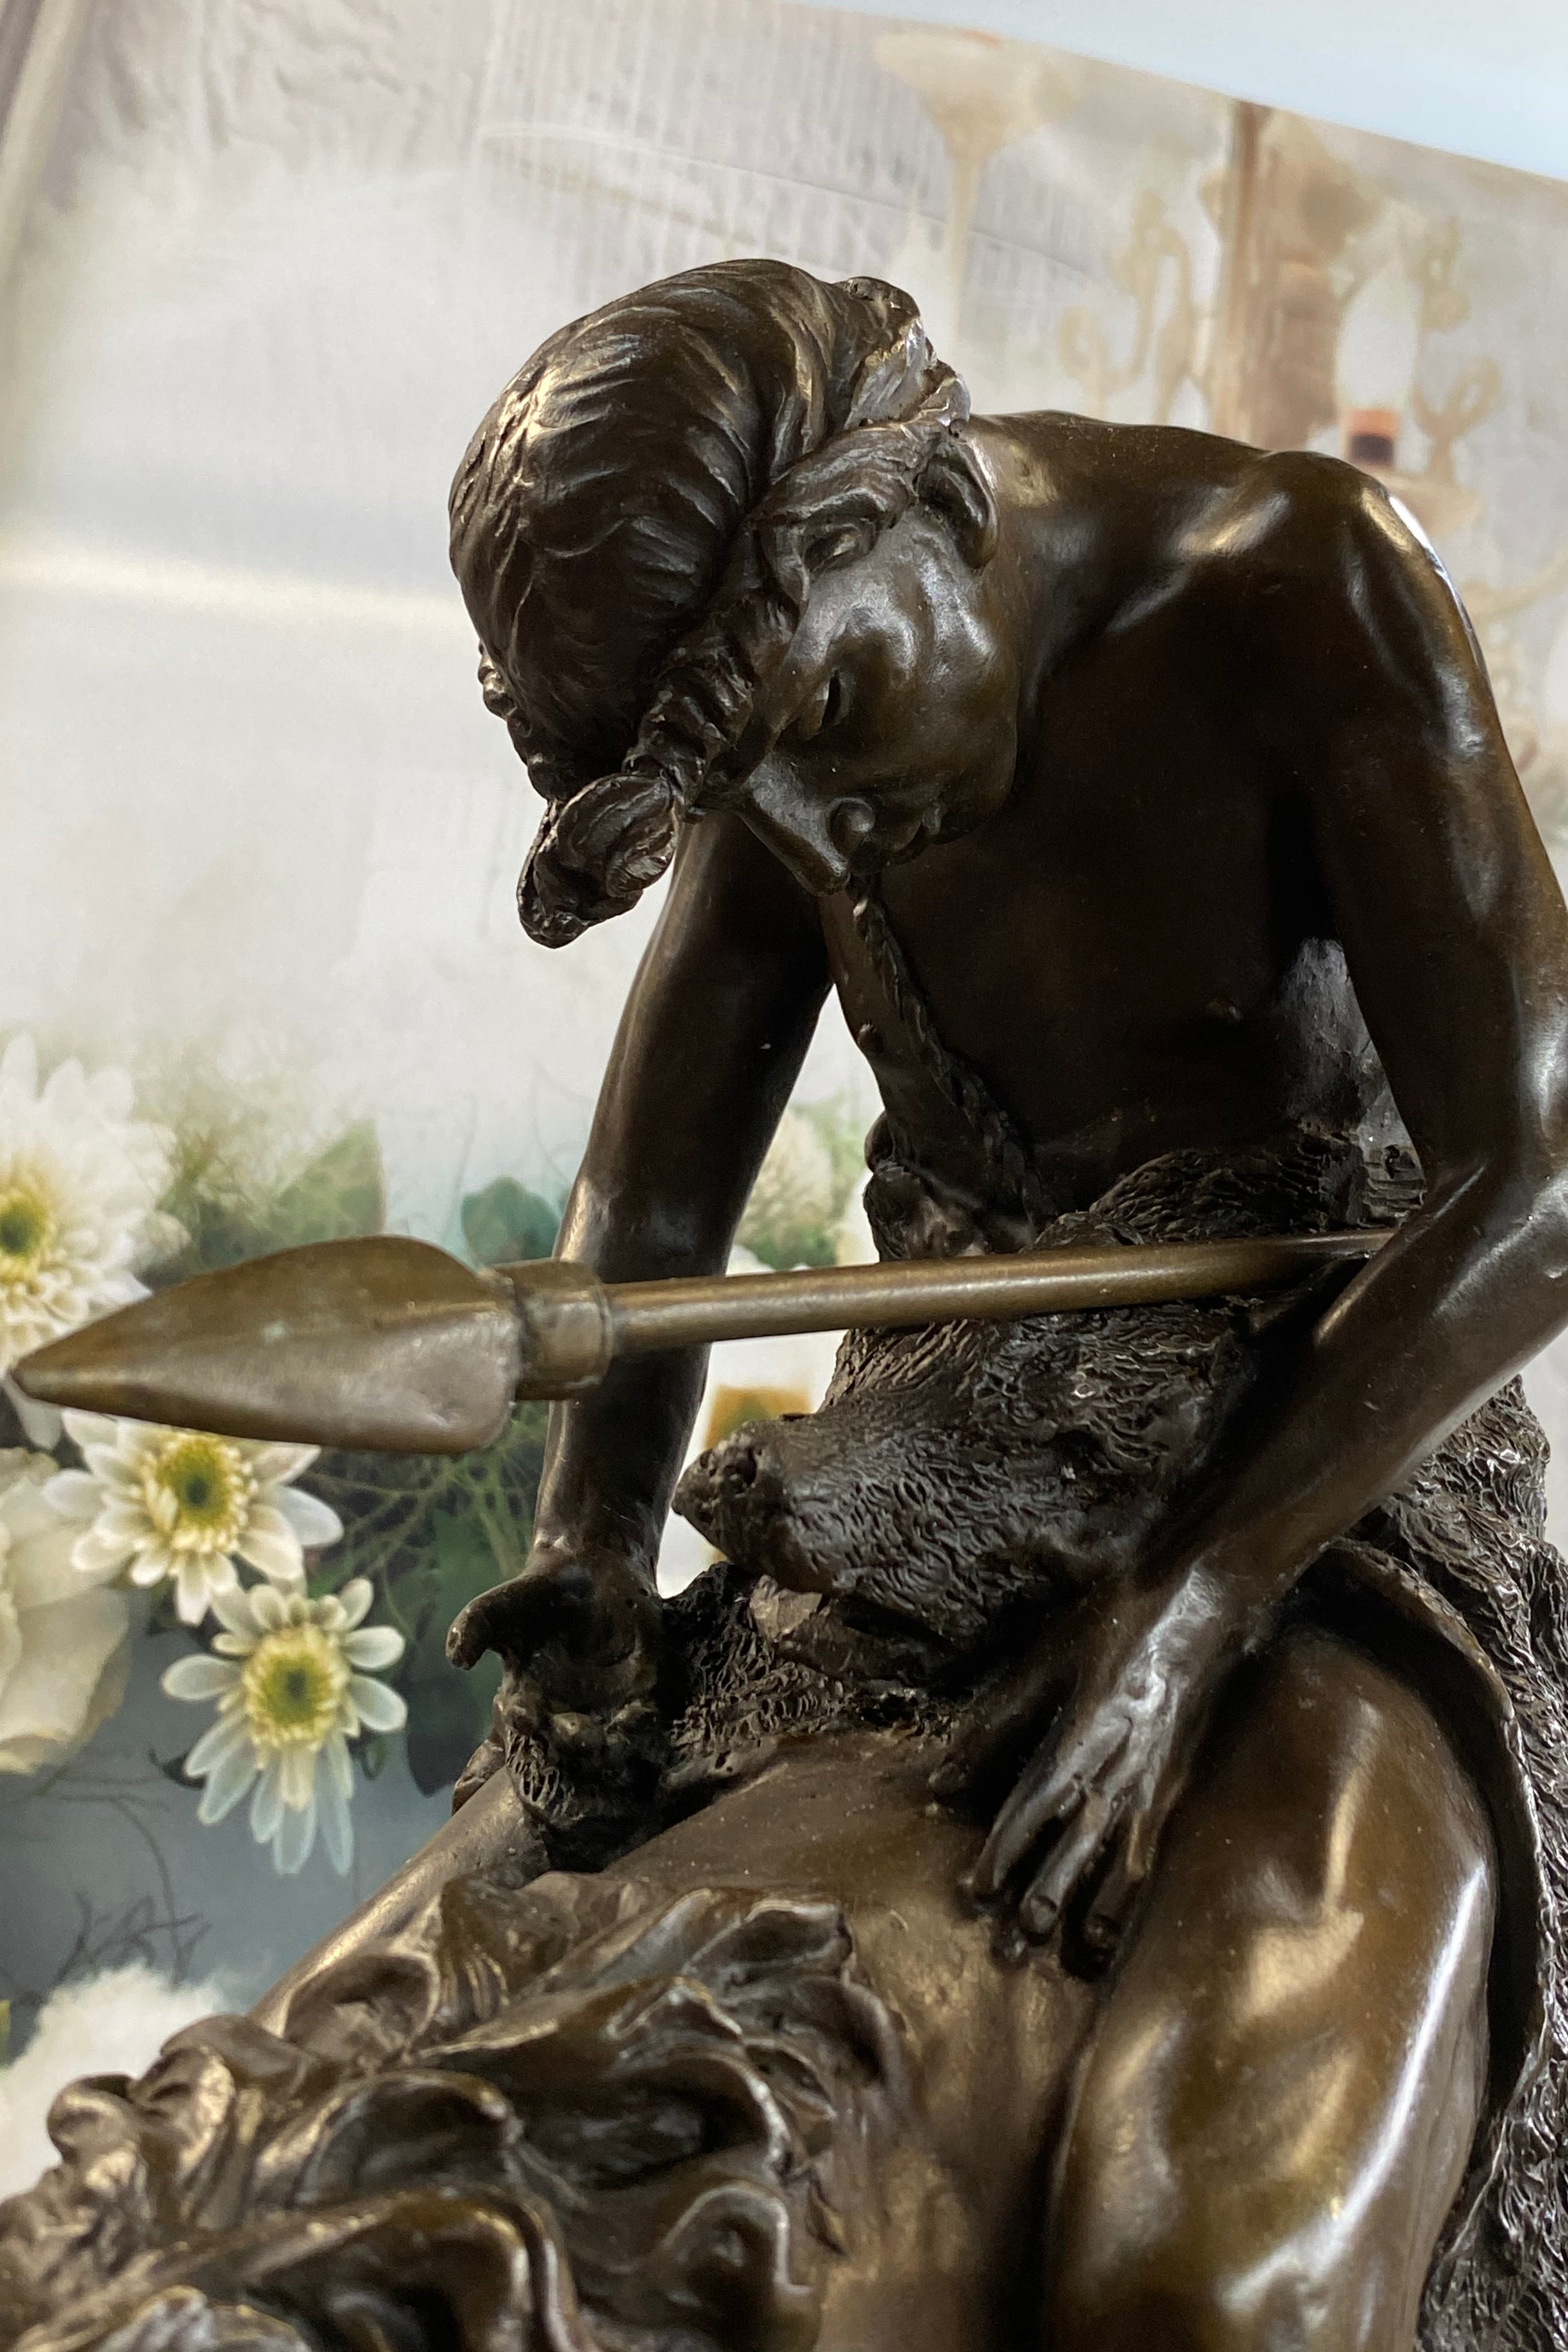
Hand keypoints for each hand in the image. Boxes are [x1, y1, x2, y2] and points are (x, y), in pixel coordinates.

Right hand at [447, 1543, 665, 1797]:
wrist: (593, 1573)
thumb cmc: (539, 1595)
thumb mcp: (505, 1606)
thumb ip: (478, 1624)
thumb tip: (455, 1656)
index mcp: (527, 1701)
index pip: (521, 1720)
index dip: (522, 1718)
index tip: (522, 1714)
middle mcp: (564, 1715)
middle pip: (565, 1737)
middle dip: (571, 1738)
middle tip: (579, 1737)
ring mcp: (603, 1709)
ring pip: (605, 1733)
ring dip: (610, 1739)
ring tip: (615, 1737)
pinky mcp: (639, 1695)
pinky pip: (641, 1712)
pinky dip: (643, 1716)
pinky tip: (645, 1713)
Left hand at [932, 1573, 1232, 1958]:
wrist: (1200, 1598)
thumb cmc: (1116, 1620)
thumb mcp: (1047, 1659)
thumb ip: (997, 1721)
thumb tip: (942, 1776)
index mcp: (1086, 1732)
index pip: (1037, 1804)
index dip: (1005, 1849)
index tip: (976, 1890)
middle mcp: (1122, 1765)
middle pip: (1077, 1844)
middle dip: (1043, 1896)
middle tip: (1012, 1947)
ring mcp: (1156, 1778)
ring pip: (1118, 1857)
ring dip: (1091, 1904)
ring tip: (1068, 1951)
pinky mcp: (1177, 1781)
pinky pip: (1152, 1848)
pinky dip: (1132, 1889)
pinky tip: (1120, 1920)